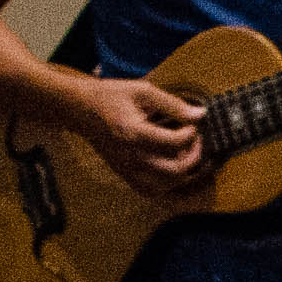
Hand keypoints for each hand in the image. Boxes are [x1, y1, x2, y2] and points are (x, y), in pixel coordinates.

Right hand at [76, 73, 208, 188]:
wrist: (81, 109)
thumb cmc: (111, 96)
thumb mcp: (142, 91)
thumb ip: (173, 104)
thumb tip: (200, 114)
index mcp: (135, 133)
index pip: (175, 143)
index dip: (191, 133)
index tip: (192, 123)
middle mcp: (131, 156)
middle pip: (174, 170)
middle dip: (193, 156)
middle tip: (195, 141)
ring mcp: (126, 168)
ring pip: (165, 186)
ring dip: (182, 173)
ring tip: (184, 154)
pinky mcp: (123, 173)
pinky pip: (149, 190)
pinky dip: (164, 184)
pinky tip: (169, 167)